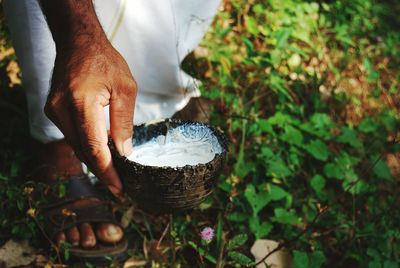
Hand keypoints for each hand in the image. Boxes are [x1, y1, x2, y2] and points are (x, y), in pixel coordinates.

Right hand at [44, 38, 136, 196]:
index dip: (107, 171)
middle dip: (102, 172)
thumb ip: (123, 121)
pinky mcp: (52, 111)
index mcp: (81, 103)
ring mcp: (53, 111)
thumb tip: (124, 152)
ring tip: (114, 174)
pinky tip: (101, 153)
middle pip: (82, 151)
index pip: (94, 147)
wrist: (78, 43)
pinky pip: (71, 136)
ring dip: (94, 161)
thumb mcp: (125, 88)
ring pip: (76, 146)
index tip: (119, 189)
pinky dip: (86, 147)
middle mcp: (61, 110)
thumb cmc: (105, 61)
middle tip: (119, 188)